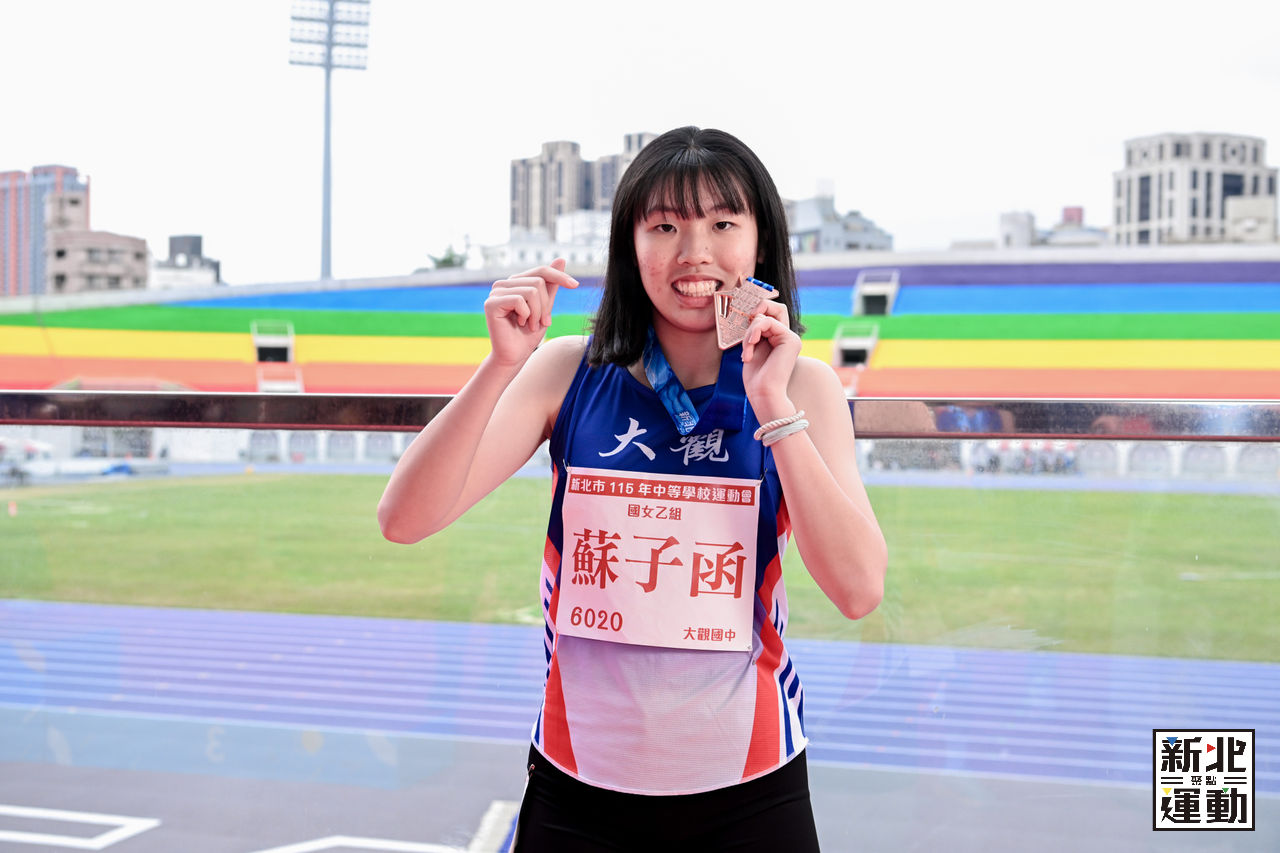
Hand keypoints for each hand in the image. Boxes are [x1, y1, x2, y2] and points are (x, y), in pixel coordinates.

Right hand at [484, 258, 578, 366]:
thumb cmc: (528, 333)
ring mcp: (496, 292)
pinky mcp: (491, 303)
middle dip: (546, 305)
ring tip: (530, 324)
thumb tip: (561, 259)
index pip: (541, 271)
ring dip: (537, 313)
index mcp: (516, 282)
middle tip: (541, 322)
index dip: (559, 276)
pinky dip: (526, 315)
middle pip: (539, 282)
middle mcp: (504, 283)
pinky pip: (520, 300)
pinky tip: (519, 323)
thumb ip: (551, 285)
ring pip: (532, 291)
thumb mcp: (545, 307)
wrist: (515, 355)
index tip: (575, 285)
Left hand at [740, 290, 801, 417]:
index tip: (744, 321)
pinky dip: (753, 332)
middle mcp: (787, 337)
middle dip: (757, 311)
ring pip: (766, 316)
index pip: (771, 313)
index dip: (758, 310)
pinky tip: (750, 347)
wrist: (763, 393)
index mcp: (779, 339)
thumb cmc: (756, 377)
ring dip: (750, 332)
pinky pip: (767, 322)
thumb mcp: (752, 348)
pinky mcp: (791, 339)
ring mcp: (791, 338)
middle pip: (775, 307)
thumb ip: (755, 330)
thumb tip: (754, 314)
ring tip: (747, 351)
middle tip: (747, 323)